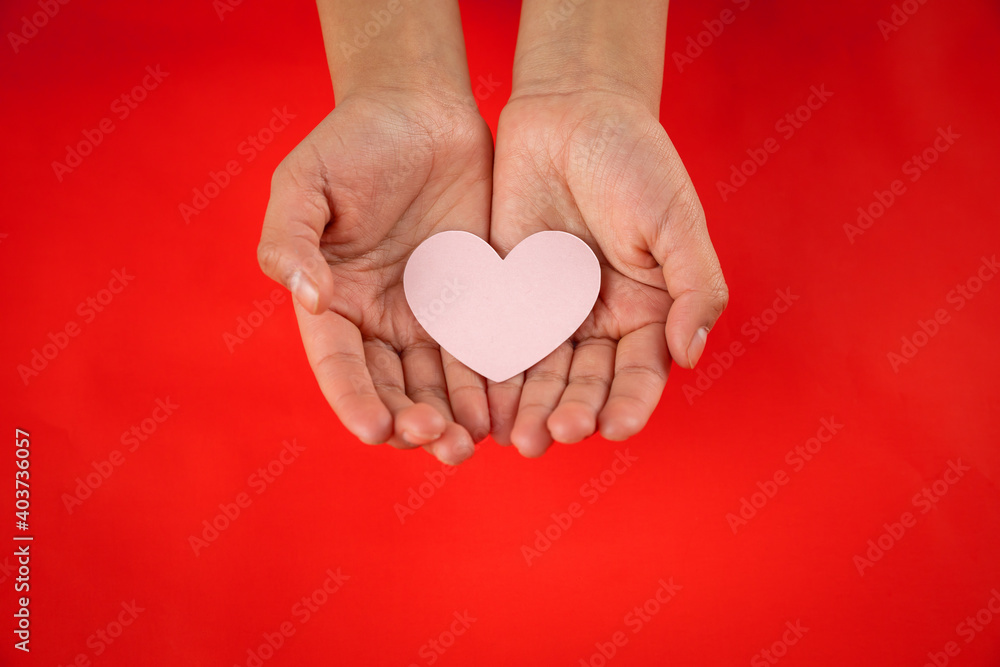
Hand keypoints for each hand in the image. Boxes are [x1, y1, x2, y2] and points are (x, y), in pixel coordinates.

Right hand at [257, 90, 492, 464]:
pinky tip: (506, 409)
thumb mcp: (304, 182)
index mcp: (333, 303)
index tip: (375, 430)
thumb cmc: (352, 142)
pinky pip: (484, 352)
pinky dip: (493, 385)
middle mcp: (380, 322)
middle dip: (413, 422)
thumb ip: (291, 240)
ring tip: (471, 442)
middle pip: (394, 388)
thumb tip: (307, 298)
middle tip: (438, 441)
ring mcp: (431, 316)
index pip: (339, 364)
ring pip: (441, 384)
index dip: (355, 400)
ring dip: (454, 418)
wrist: (421, 112)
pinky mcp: (477, 303)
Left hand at [488, 91, 727, 456]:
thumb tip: (690, 354)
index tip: (614, 428)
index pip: (639, 372)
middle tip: (552, 436)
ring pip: (539, 373)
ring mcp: (550, 311)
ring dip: (530, 407)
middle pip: (585, 382)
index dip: (630, 403)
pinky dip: (492, 372)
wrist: (572, 111)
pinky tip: (482, 401)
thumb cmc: (637, 160)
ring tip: (519, 438)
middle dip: (571, 412)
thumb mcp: (676, 221)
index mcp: (647, 310)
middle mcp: (598, 321)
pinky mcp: (506, 294)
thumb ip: (694, 288)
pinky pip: (498, 339)